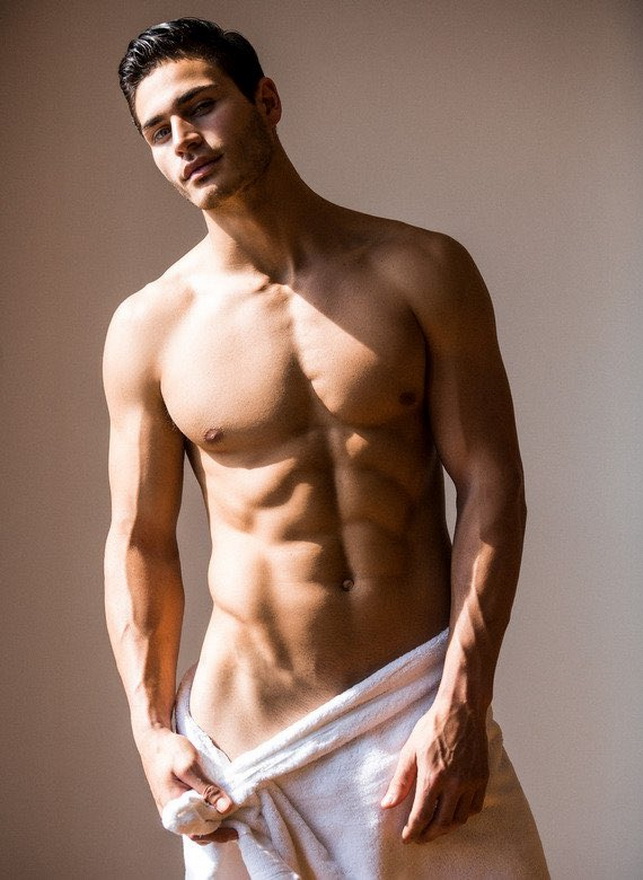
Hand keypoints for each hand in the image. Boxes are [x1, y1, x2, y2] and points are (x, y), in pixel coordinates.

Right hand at [138, 726, 237, 844]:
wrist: (153, 740)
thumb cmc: (170, 751)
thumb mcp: (191, 766)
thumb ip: (208, 789)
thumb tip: (227, 808)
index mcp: (174, 808)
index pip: (199, 832)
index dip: (220, 833)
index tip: (238, 829)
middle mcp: (171, 814)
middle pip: (198, 832)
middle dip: (218, 832)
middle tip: (239, 827)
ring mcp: (172, 809)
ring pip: (195, 826)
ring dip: (213, 825)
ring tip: (232, 820)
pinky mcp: (175, 802)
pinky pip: (191, 816)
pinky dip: (206, 816)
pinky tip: (218, 809)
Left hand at [381, 702, 488, 843]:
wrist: (461, 709)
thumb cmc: (433, 727)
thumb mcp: (410, 751)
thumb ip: (400, 781)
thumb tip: (386, 805)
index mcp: (433, 777)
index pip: (422, 816)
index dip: (413, 831)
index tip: (407, 839)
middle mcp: (454, 784)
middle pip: (442, 823)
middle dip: (429, 835)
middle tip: (419, 837)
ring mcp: (471, 782)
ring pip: (460, 818)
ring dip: (446, 827)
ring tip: (435, 827)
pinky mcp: (483, 777)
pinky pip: (475, 807)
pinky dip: (464, 815)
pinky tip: (454, 812)